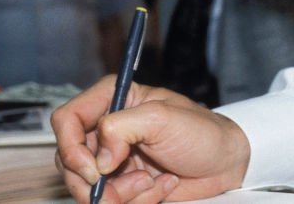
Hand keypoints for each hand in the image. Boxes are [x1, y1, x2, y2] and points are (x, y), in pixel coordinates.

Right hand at [53, 77, 249, 202]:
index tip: (94, 169)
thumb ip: (122, 128)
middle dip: (94, 182)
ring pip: (86, 187)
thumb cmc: (201, 131)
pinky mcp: (123, 185)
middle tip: (120, 187)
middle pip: (68, 160)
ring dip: (120, 194)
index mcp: (111, 100)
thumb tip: (99, 159)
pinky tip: (161, 187)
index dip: (70, 147)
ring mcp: (113, 160)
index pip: (66, 119)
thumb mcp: (163, 118)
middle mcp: (106, 129)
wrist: (227, 163)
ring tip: (150, 183)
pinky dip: (136, 201)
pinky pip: (111, 202)